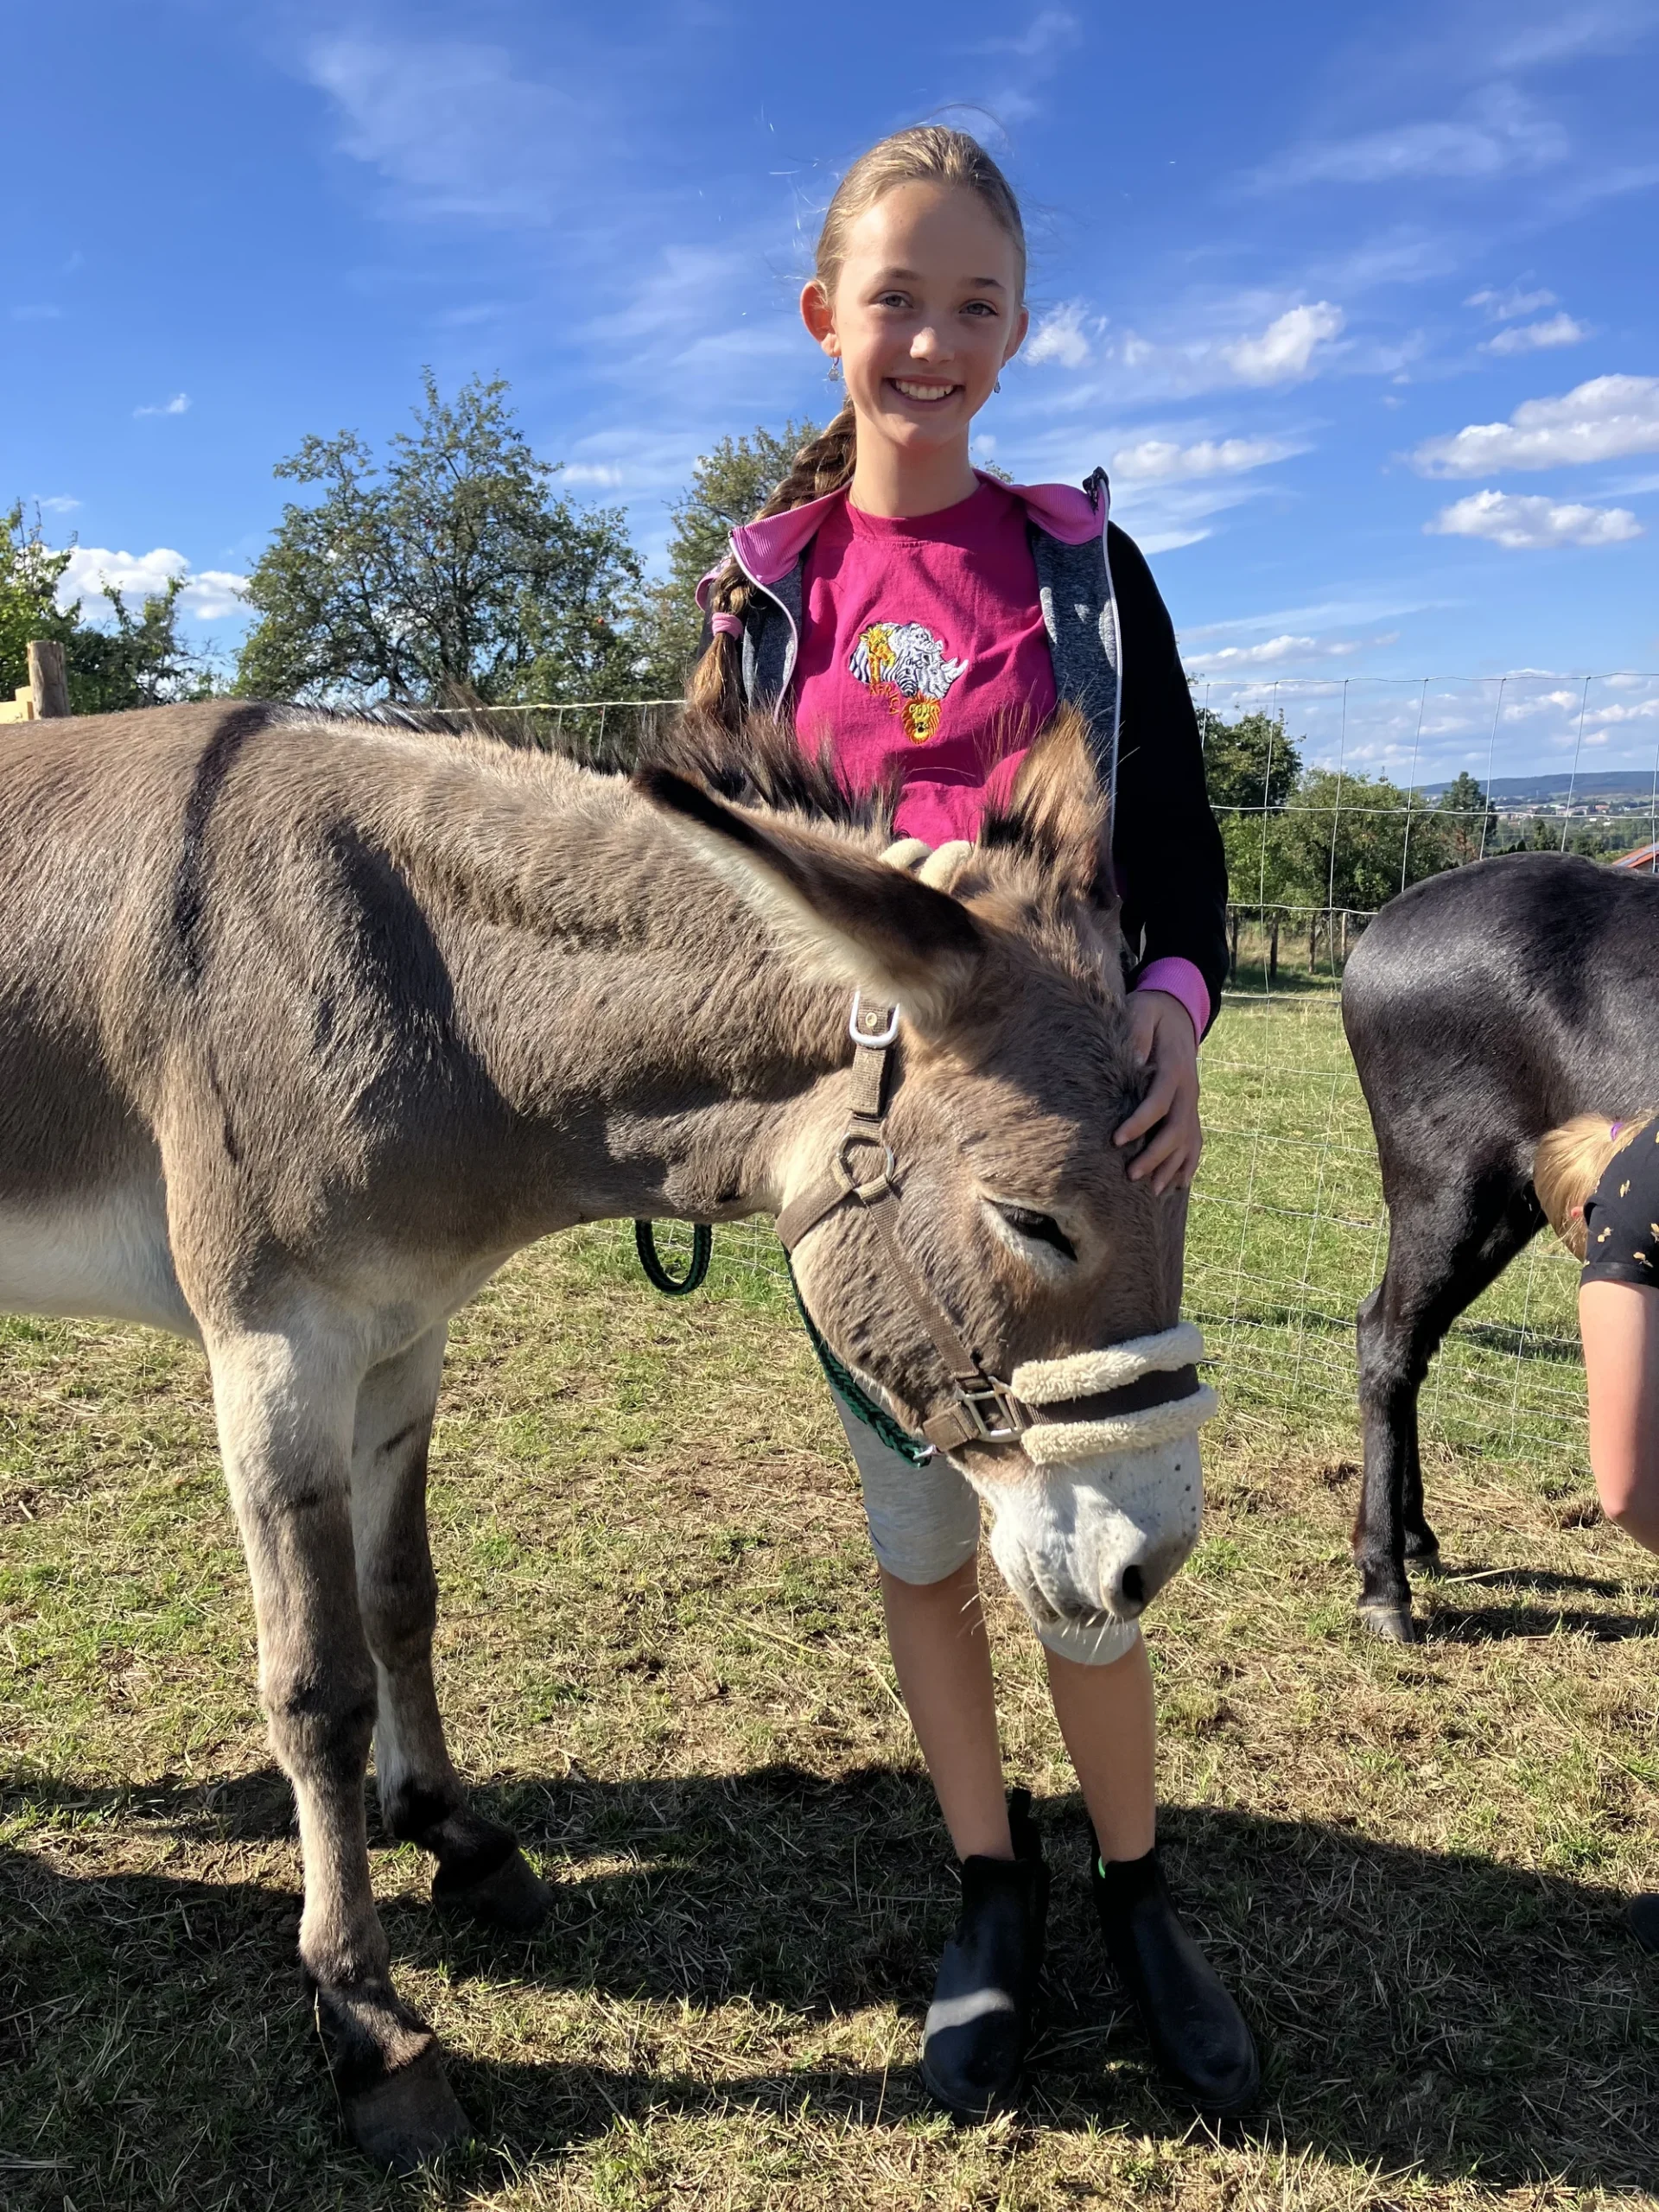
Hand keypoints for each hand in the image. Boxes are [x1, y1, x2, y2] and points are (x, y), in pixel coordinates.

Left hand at [1113, 990, 1201, 1194]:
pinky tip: (1178, 1184)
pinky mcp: (1191, 1108)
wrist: (1176, 1010)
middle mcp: (1188, 1088)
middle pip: (1177, 1128)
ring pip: (1188, 1140)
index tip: (1117, 1140)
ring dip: (1172, 1166)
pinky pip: (1196, 1140)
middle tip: (1130, 1175)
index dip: (1140, 1123)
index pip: (1159, 1100)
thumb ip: (1137, 1033)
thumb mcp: (1141, 1012)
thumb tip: (1131, 1061)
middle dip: (1155, 1155)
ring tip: (1154, 1191)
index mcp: (1174, 1066)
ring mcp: (1192, 1100)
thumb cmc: (1150, 1012)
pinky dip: (1189, 1163)